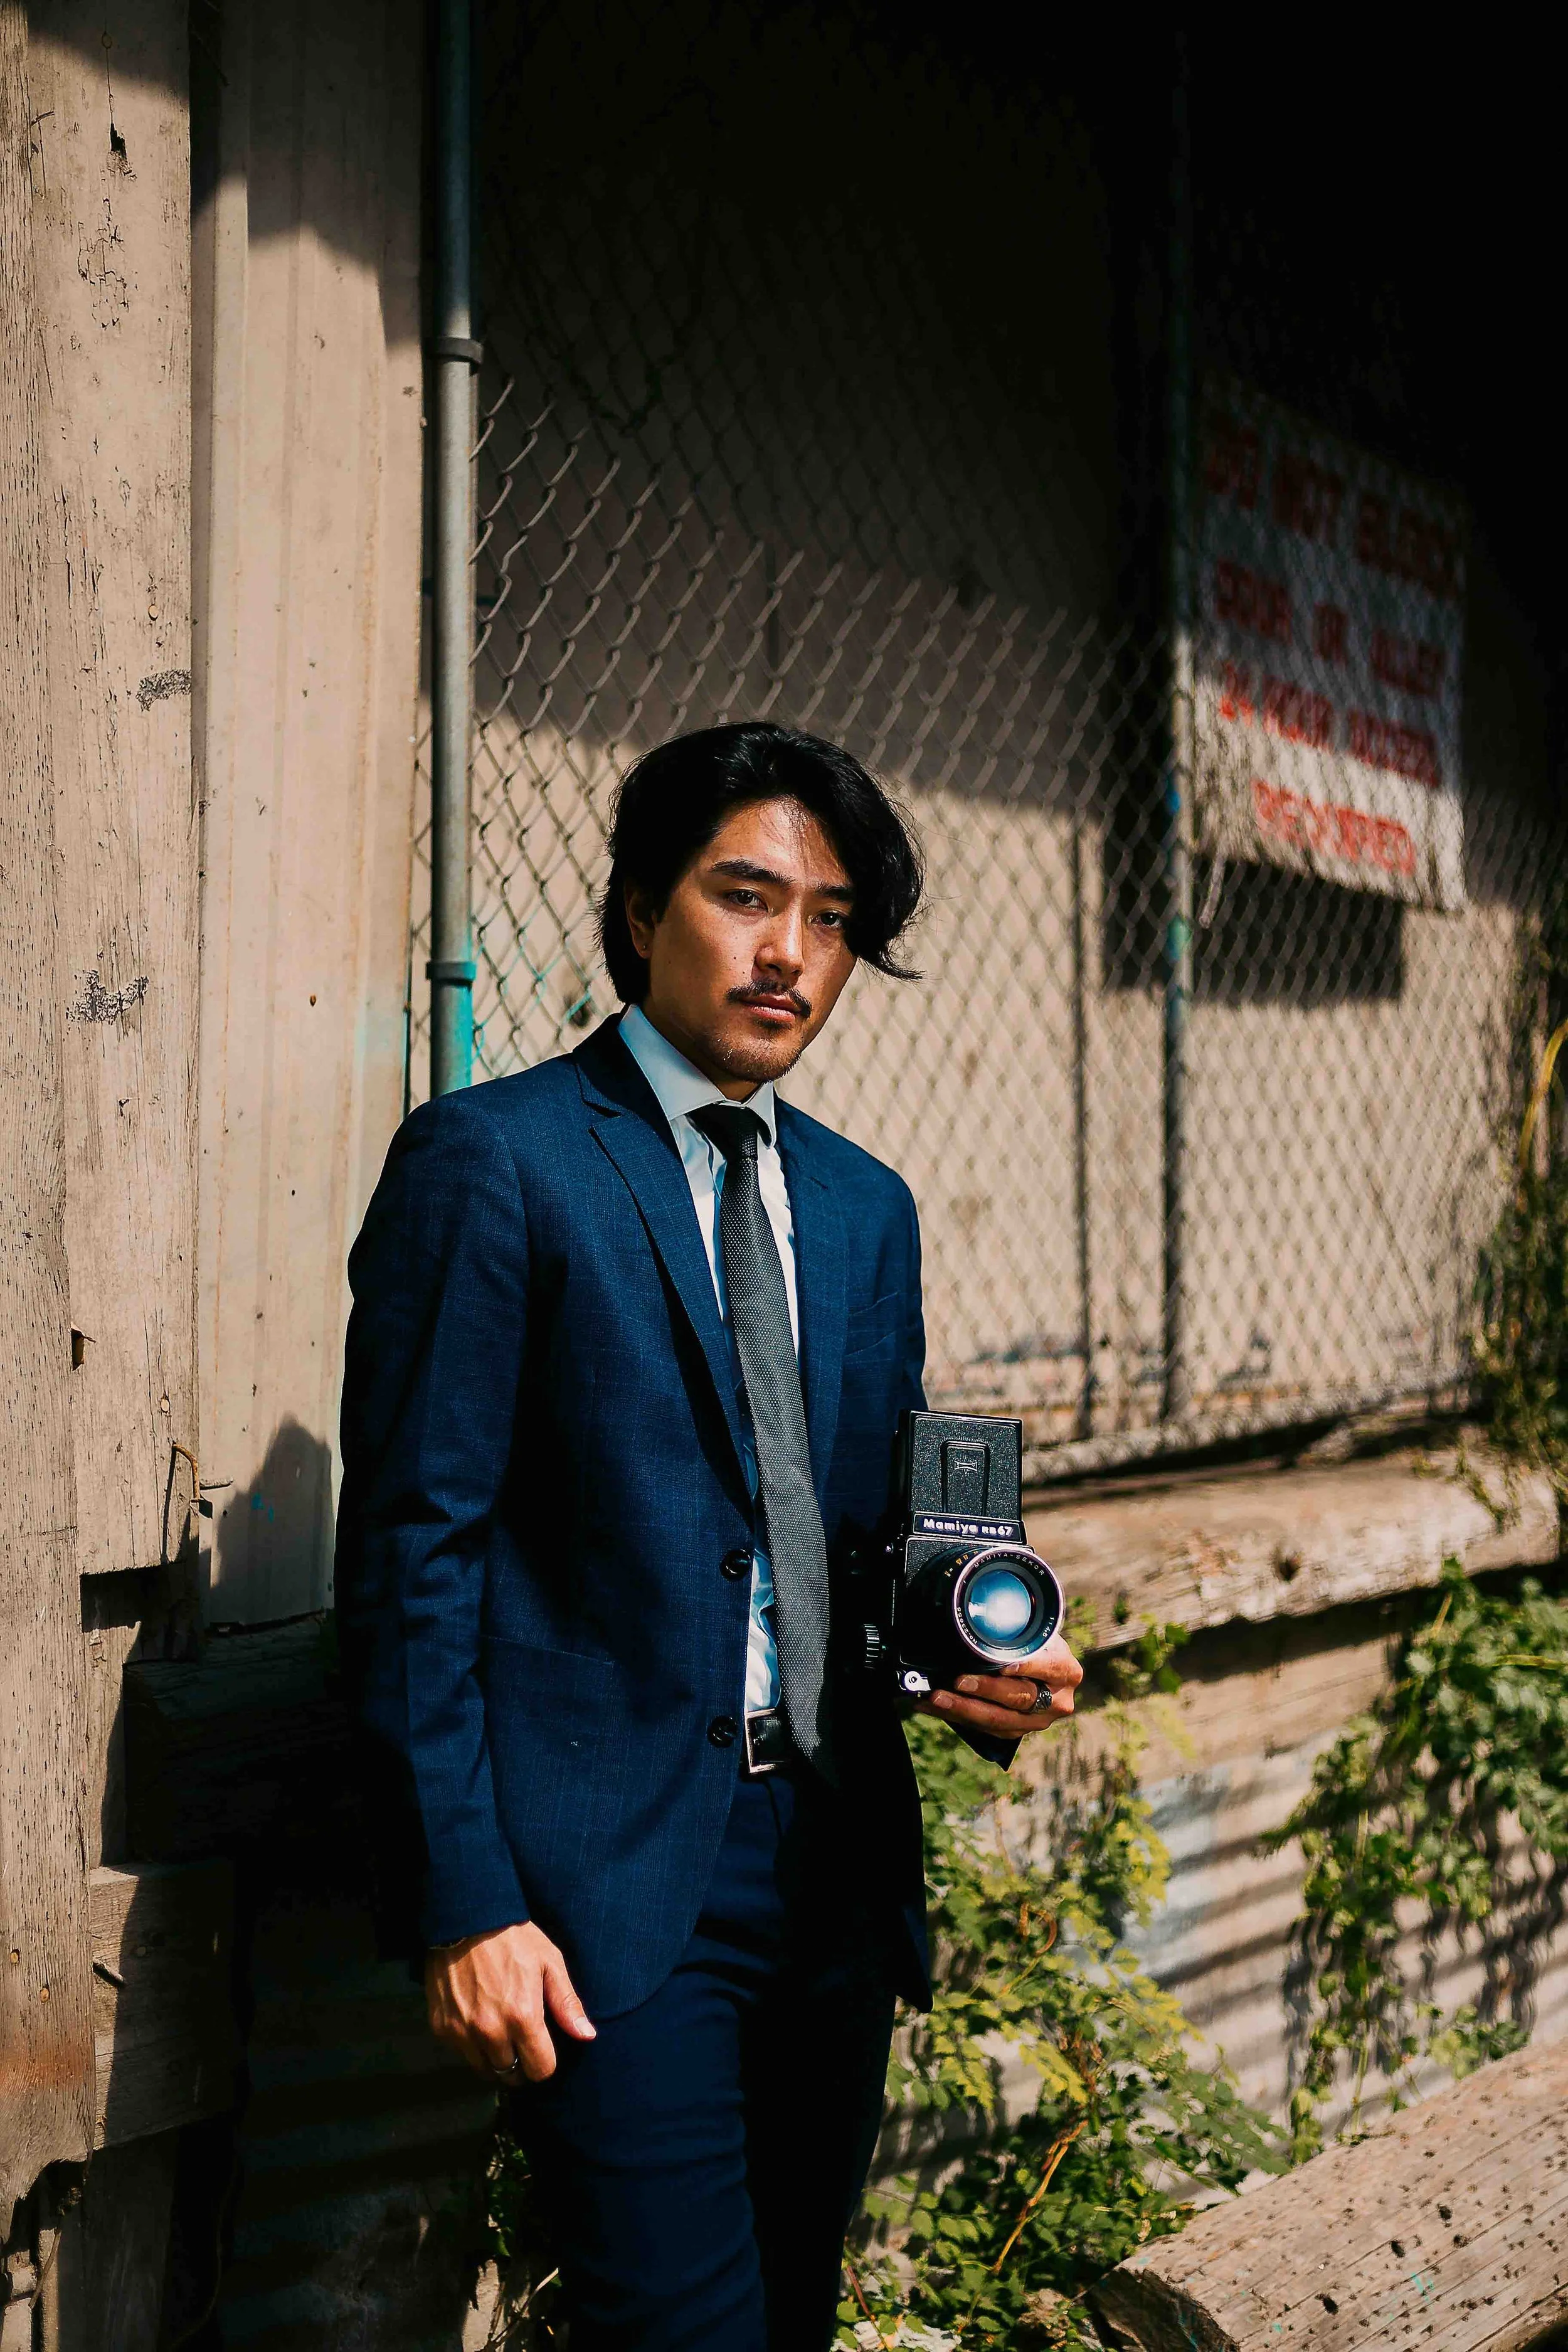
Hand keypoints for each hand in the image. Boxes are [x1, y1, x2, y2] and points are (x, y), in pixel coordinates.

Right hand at [426, 1920, 595, 2081]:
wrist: (465, 1918)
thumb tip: (587, 2036)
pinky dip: (472, 2045)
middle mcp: (490, 2032)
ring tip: (501, 2034)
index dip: (546, 2062)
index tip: (543, 2048)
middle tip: (522, 2042)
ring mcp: (462, 2032)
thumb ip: (567, 2004)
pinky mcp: (441, 2027)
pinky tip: (478, 2021)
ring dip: (495, 2059)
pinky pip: (462, 2053)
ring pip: (485, 2070)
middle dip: (521, 2065)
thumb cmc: (514, 1938)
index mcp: (523, 2018)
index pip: (540, 2070)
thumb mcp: (549, 1963)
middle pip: (511, 2076)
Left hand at [924, 1630, 1082, 1741]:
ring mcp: (1037, 1721)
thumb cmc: (1035, 1644)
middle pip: (1019, 1698)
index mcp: (1066, 1672)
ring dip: (963, 1709)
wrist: (1042, 1670)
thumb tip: (986, 1620)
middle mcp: (1057, 1702)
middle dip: (984, 1690)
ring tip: (936, 1698)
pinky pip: (985, 1728)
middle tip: (958, 1680)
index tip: (1004, 1665)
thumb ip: (1019, 1630)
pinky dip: (956, 1716)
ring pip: (999, 1719)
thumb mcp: (1036, 1632)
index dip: (1027, 1667)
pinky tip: (933, 1707)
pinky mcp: (1016, 1731)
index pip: (1049, 1668)